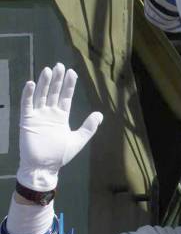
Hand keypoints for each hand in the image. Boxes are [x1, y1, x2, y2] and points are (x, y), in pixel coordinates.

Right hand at [17, 64, 102, 190]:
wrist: (44, 167)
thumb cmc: (60, 155)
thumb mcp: (78, 140)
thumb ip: (88, 127)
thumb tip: (99, 114)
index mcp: (61, 116)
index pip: (65, 97)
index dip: (69, 85)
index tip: (72, 72)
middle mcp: (49, 113)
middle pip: (54, 92)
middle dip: (58, 79)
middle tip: (60, 65)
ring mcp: (38, 116)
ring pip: (41, 95)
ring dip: (44, 83)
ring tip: (48, 70)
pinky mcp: (27, 121)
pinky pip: (26, 105)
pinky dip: (28, 94)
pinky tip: (31, 83)